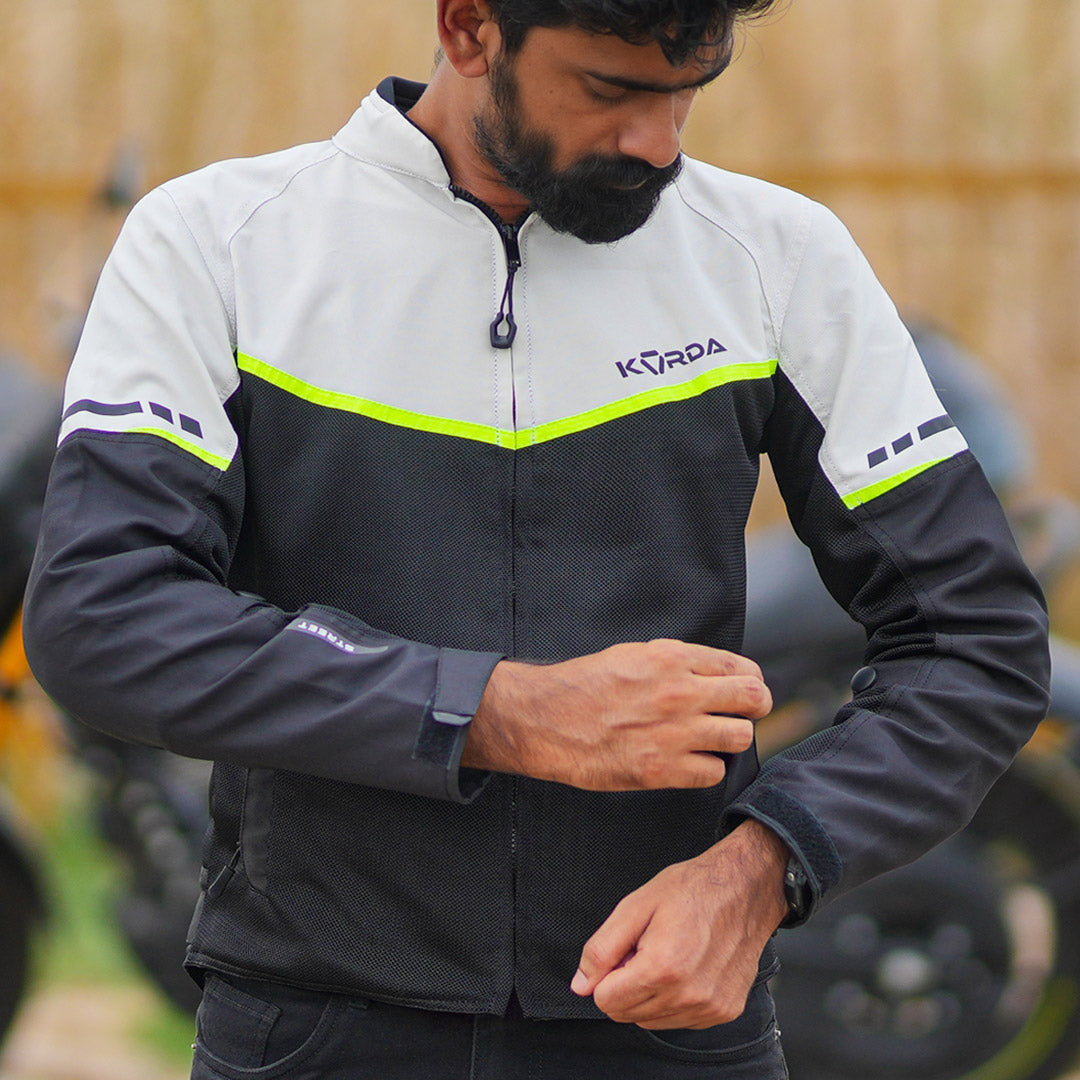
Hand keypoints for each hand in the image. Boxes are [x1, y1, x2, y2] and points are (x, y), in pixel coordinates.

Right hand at [462, 639, 770, 790]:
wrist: (546, 720)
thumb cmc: (586, 686)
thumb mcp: (634, 654)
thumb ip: (679, 662)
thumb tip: (717, 673)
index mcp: (672, 658)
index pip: (743, 669)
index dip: (750, 682)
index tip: (743, 692)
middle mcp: (679, 692)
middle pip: (754, 700)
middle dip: (753, 709)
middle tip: (739, 717)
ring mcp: (673, 732)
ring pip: (740, 738)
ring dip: (729, 741)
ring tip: (709, 741)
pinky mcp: (662, 770)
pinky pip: (714, 772)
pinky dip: (706, 768)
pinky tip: (687, 761)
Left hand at [570, 820, 789, 1028]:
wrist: (744, 888)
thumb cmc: (692, 889)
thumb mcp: (636, 905)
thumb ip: (602, 948)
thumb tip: (581, 984)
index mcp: (662, 967)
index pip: (606, 1001)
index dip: (607, 974)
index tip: (626, 950)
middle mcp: (688, 995)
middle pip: (627, 1013)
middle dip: (627, 984)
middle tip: (646, 949)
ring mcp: (709, 1007)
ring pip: (652, 1020)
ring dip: (650, 994)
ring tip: (668, 955)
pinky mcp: (724, 1011)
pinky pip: (680, 1020)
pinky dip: (674, 999)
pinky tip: (687, 967)